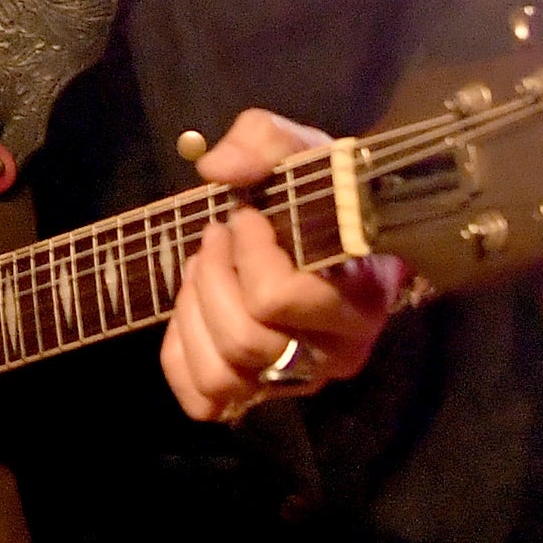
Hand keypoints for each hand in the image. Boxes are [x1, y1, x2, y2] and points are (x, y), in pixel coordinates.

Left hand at [160, 109, 406, 424]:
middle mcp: (337, 353)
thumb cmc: (320, 193)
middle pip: (246, 340)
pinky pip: (203, 400)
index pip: (280, 299)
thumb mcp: (301, 151)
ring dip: (194, 315)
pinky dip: (181, 356)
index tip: (245, 216)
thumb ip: (263, 141)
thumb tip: (217, 168)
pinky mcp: (262, 394)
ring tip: (201, 271)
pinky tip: (191, 311)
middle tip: (214, 238)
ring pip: (222, 377)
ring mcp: (300, 382)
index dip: (247, 252)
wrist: (329, 228)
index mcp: (360, 300)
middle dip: (212, 278)